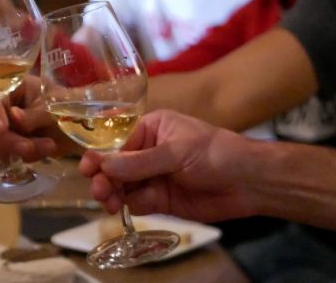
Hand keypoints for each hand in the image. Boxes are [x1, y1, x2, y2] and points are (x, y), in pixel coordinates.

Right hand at [0, 75, 73, 162]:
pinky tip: (46, 151)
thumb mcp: (53, 104)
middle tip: (29, 148)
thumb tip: (13, 116)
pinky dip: (25, 157)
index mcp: (9, 87)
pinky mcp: (10, 144)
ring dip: (20, 150)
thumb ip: (34, 112)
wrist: (83, 124)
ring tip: (49, 145)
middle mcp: (0, 107)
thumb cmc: (67, 104)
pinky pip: (7, 155)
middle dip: (7, 140)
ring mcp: (4, 126)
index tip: (1, 127)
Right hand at [78, 110, 257, 220]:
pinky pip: (136, 202)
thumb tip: (104, 165)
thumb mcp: (176, 151)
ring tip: (109, 202)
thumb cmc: (216, 153)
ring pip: (122, 186)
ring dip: (112, 193)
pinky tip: (128, 207)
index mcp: (150, 129)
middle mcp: (147, 151)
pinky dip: (129, 205)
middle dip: (104, 177)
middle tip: (99, 190)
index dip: (100, 154)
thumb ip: (139, 162)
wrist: (249, 182)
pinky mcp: (160, 199)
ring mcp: (153, 176)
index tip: (87, 167)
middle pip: (114, 165)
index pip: (116, 141)